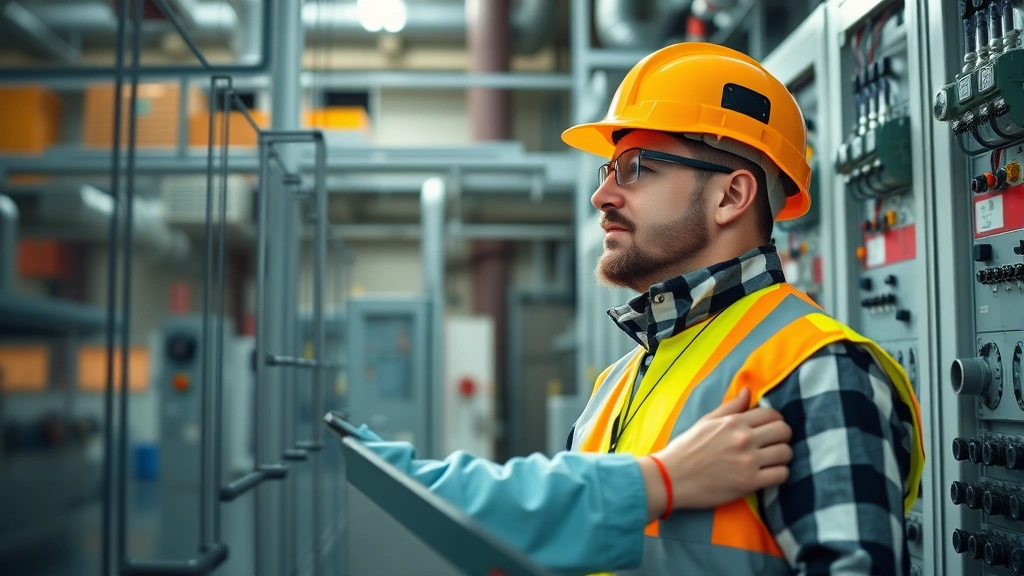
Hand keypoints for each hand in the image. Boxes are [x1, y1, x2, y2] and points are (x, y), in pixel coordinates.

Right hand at [639, 388, 792, 517]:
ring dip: (782, 457)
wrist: (671, 478)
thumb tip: (748, 391)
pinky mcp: (749, 482)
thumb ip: (730, 407)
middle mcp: (744, 438)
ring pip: (786, 453)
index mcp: (733, 422)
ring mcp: (748, 461)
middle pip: (784, 431)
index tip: (768, 429)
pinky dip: (779, 475)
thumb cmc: (686, 449)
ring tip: (771, 460)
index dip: (774, 420)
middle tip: (772, 444)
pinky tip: (768, 475)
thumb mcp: (706, 421)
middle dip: (782, 437)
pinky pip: (781, 475)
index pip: (772, 413)